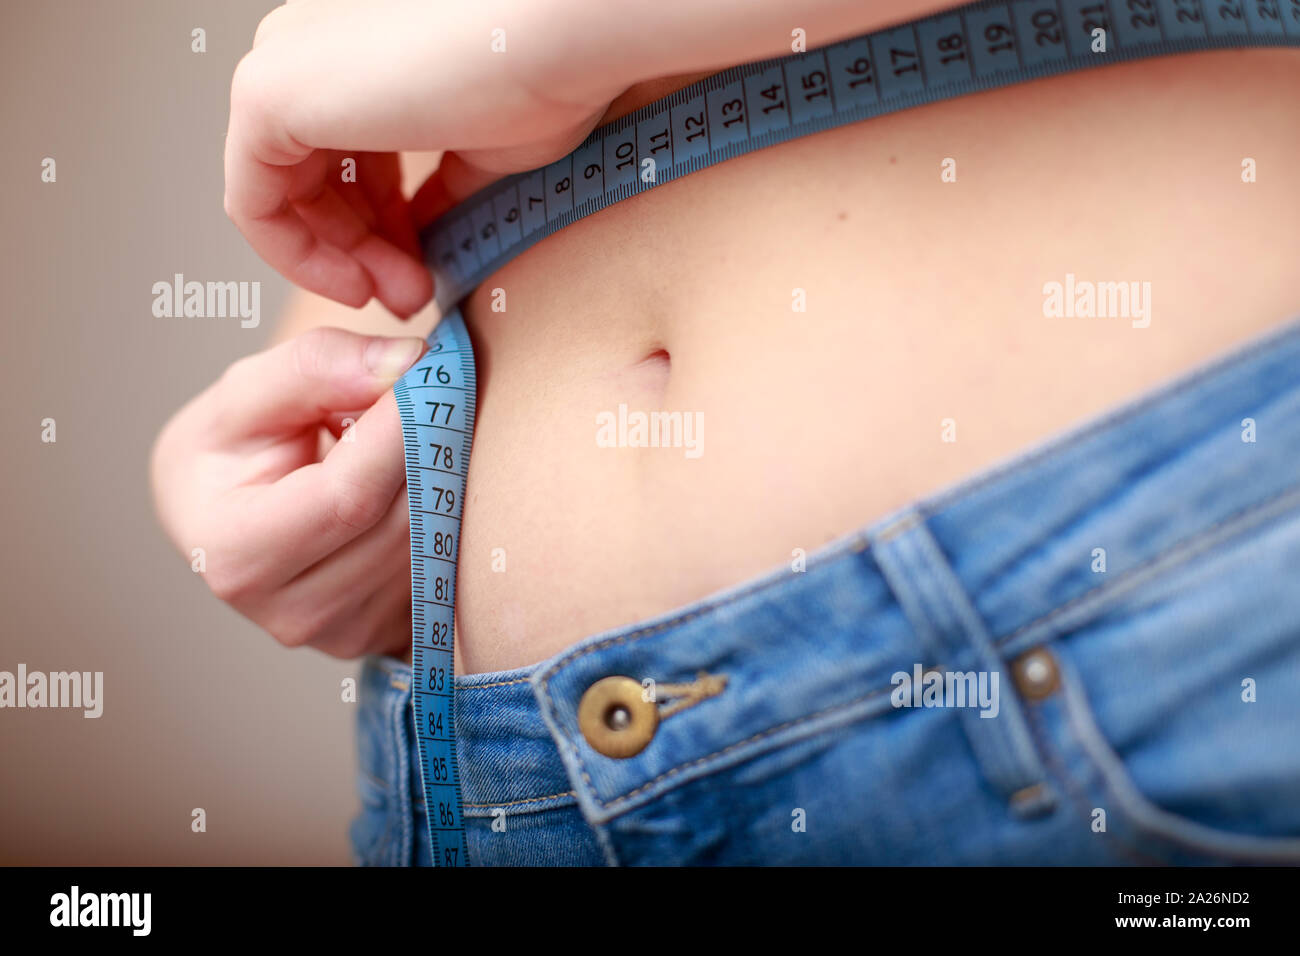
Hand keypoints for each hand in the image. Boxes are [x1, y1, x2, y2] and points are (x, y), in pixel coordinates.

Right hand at [150, 328, 427, 657]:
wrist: (231, 519)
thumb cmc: (231, 453)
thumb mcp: (243, 396)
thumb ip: (316, 367)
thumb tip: (405, 361)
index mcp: (236, 555)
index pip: (347, 496)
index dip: (400, 427)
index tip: (430, 369)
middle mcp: (292, 612)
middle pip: (401, 521)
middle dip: (431, 445)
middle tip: (443, 384)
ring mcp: (345, 633)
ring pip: (434, 542)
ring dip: (445, 474)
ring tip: (418, 429)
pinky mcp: (387, 633)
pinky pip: (445, 564)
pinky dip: (446, 509)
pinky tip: (421, 476)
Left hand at [223, 0, 633, 317]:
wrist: (556, 35)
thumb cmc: (541, 71)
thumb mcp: (482, 147)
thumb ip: (438, 187)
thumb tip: (424, 237)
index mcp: (355, 46)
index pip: (345, 153)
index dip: (384, 227)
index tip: (423, 273)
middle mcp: (309, 45)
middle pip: (310, 176)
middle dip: (364, 250)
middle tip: (412, 297)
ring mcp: (281, 66)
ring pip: (282, 193)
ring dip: (343, 260)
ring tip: (402, 295)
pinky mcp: (263, 97)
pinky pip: (253, 202)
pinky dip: (298, 257)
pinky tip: (355, 284)